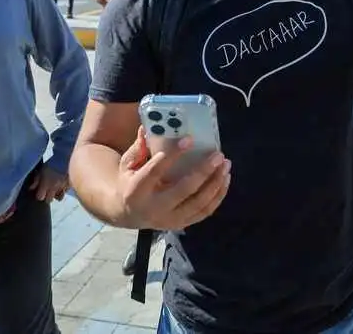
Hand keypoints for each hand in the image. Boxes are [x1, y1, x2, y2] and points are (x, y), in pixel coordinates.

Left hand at [29, 162, 70, 201]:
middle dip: (47, 197)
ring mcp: (62, 187)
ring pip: (59, 198)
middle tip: (46, 192)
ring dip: (56, 195)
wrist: (64, 158)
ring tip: (55, 191)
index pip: (40, 197)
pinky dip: (63, 190)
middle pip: (49, 200)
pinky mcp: (69, 185)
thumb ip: (36, 180)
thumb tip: (31, 188)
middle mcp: (54, 189)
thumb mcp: (41, 170)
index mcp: (46, 185)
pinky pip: (66, 191)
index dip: (39, 195)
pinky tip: (62, 186)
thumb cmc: (51, 163)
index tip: (39, 192)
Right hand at [115, 126, 229, 230]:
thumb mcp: (127, 164)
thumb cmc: (130, 182)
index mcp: (136, 190)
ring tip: (225, 165)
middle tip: (218, 155)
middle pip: (183, 190)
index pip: (155, 171)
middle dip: (203, 171)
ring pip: (198, 203)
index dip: (173, 155)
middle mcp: (154, 208)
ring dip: (215, 183)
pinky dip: (218, 196)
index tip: (189, 139)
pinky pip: (204, 212)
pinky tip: (224, 180)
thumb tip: (147, 128)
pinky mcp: (181, 224)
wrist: (127, 214)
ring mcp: (169, 219)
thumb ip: (139, 148)